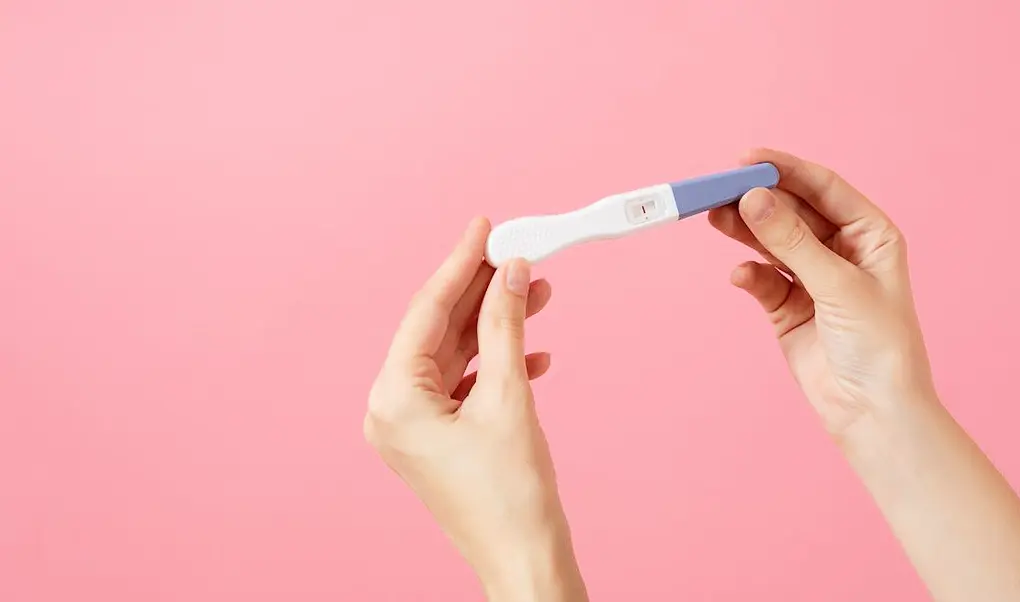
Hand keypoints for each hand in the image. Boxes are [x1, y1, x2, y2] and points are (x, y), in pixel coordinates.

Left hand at [364, 218, 586, 600]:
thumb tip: (511, 272)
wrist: (525, 560)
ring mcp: (413, 426)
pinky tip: (534, 352)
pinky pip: (463, 384)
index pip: (427, 311)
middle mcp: (392, 410)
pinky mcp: (437, 438)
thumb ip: (505, 326)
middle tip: (520, 254)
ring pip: (455, 354)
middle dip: (484, 293)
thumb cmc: (511, 496)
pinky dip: (497, 364)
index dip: (460, 264)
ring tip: (537, 295)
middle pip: (439, 330)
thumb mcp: (510, 395)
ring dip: (496, 326)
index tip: (484, 226)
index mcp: (394, 399)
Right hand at [708, 148, 935, 439]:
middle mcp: (842, 251)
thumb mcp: (837, 285)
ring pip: (771, 242)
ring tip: (715, 218)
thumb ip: (791, 241)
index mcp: (870, 234)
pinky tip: (741, 276)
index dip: (785, 170)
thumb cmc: (879, 346)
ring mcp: (813, 280)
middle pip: (791, 212)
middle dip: (758, 200)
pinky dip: (750, 275)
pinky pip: (763, 280)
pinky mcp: (789, 308)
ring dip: (745, 231)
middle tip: (720, 190)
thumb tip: (752, 198)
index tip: (747, 159)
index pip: (823, 188)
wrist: (873, 412)